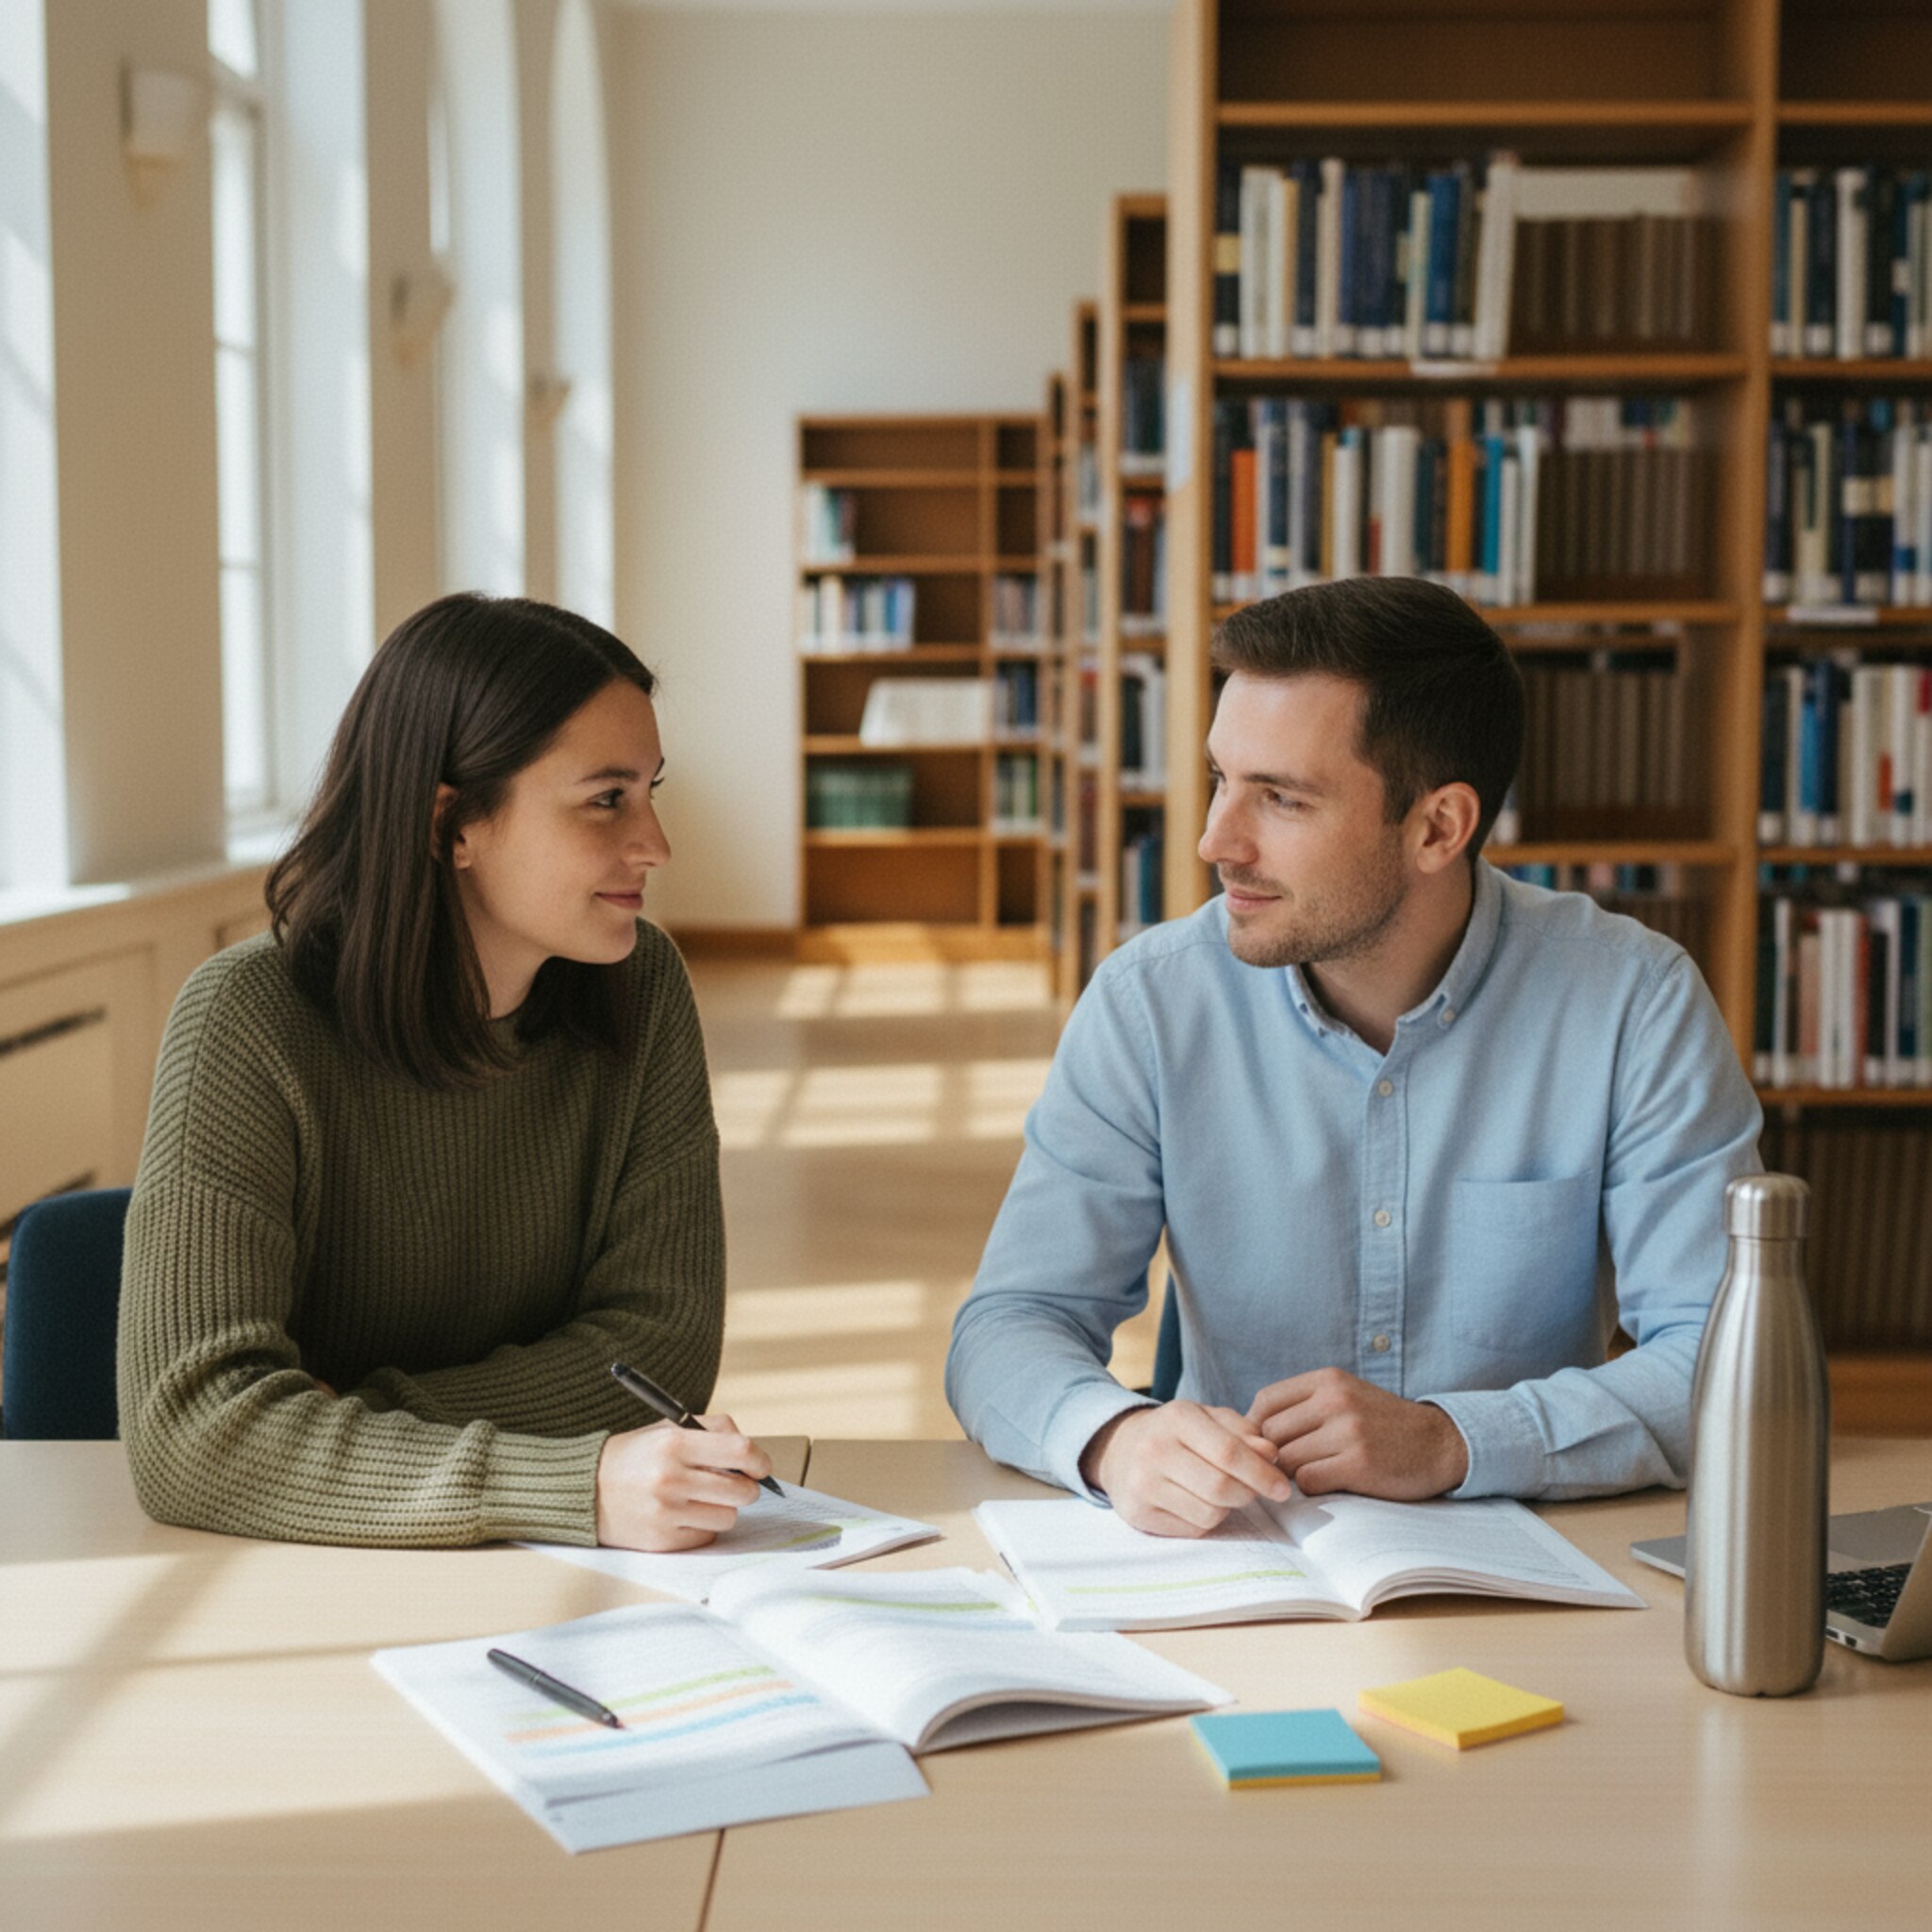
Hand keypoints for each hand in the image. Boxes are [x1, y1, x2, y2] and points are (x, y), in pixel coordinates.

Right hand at [594, 1414, 772, 1550]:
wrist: (586, 1490)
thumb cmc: (635, 1456)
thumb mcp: (669, 1429)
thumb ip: (713, 1431)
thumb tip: (752, 1453)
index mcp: (674, 1444)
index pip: (740, 1451)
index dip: (759, 1460)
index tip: (760, 1466)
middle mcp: (670, 1479)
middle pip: (742, 1491)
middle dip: (746, 1487)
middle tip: (735, 1483)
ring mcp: (666, 1514)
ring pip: (728, 1517)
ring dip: (722, 1508)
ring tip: (701, 1498)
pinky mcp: (661, 1541)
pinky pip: (707, 1536)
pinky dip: (703, 1526)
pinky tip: (684, 1514)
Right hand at [1079, 1401, 1293, 1538]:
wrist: (1121, 1449)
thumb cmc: (1177, 1433)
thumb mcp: (1209, 1418)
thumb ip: (1244, 1432)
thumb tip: (1271, 1455)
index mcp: (1177, 1417)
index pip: (1230, 1452)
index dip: (1262, 1473)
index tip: (1282, 1487)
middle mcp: (1154, 1449)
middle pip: (1221, 1487)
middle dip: (1248, 1494)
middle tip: (1253, 1491)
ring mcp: (1142, 1483)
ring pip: (1209, 1513)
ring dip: (1226, 1508)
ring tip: (1219, 1492)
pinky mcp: (1137, 1513)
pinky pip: (1192, 1528)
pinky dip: (1205, 1520)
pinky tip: (1196, 1502)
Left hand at [1247, 1368, 1468, 1499]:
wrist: (1440, 1443)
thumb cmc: (1382, 1424)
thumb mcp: (1345, 1395)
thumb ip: (1303, 1405)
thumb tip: (1250, 1430)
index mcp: (1328, 1379)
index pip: (1265, 1401)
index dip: (1256, 1427)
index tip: (1266, 1445)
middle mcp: (1335, 1400)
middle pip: (1271, 1434)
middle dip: (1274, 1455)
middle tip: (1290, 1467)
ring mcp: (1348, 1432)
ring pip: (1287, 1460)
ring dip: (1294, 1474)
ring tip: (1316, 1472)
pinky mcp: (1359, 1464)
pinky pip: (1308, 1481)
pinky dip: (1312, 1488)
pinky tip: (1331, 1483)